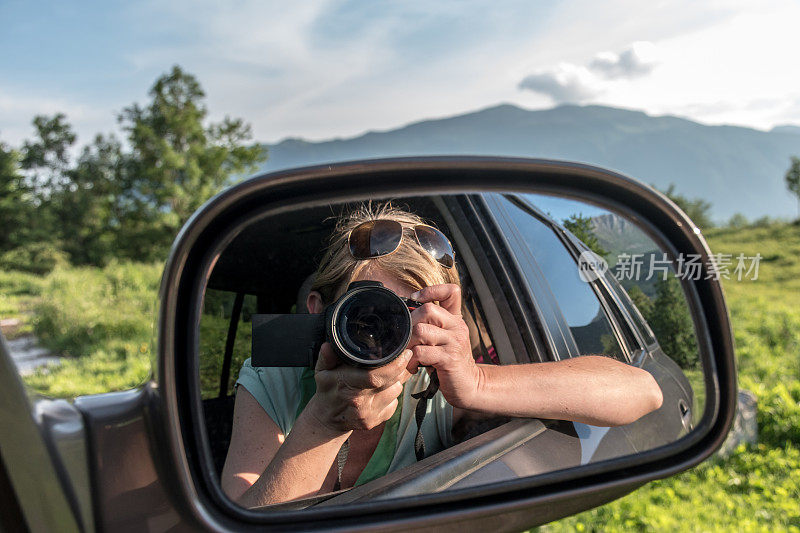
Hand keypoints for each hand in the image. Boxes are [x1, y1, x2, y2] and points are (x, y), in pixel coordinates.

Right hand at [307, 342, 412, 432]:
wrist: (326, 419)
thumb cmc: (327, 390)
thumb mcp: (322, 371)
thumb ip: (327, 357)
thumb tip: (328, 346)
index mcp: (346, 385)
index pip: (375, 376)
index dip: (395, 364)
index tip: (405, 352)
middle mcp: (358, 402)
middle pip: (391, 382)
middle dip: (401, 368)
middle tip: (403, 357)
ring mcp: (367, 414)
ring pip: (396, 391)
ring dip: (396, 381)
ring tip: (386, 375)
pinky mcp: (374, 422)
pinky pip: (393, 403)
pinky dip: (391, 395)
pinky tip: (381, 391)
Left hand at [407, 284, 479, 408]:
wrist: (470, 385)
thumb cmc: (451, 362)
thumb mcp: (445, 339)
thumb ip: (432, 326)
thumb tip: (406, 317)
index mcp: (455, 319)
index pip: (451, 291)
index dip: (432, 290)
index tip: (415, 299)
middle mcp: (457, 327)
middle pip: (427, 310)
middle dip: (410, 324)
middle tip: (407, 340)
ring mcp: (454, 342)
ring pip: (421, 331)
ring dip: (409, 344)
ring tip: (409, 355)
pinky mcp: (449, 359)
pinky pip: (421, 352)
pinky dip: (411, 360)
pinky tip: (414, 366)